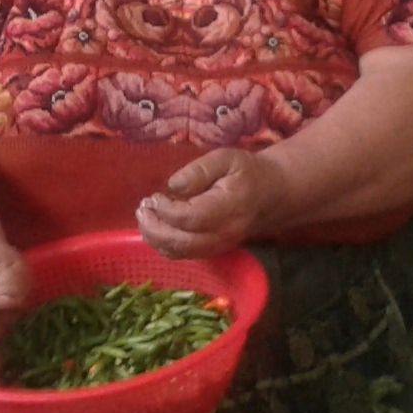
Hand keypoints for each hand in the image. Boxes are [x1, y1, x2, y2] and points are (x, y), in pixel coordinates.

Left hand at [138, 150, 290, 259]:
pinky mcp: (211, 251)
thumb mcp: (226, 158)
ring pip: (179, 252)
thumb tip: (173, 185)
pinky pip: (182, 254)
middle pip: (181, 243)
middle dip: (154, 228)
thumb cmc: (246, 173)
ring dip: (155, 237)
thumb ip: (199, 170)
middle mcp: (224, 233)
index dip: (166, 210)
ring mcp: (218, 246)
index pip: (190, 219)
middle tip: (142, 208)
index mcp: (229, 207)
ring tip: (145, 214)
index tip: (155, 196)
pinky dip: (163, 243)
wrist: (270, 195)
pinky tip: (156, 224)